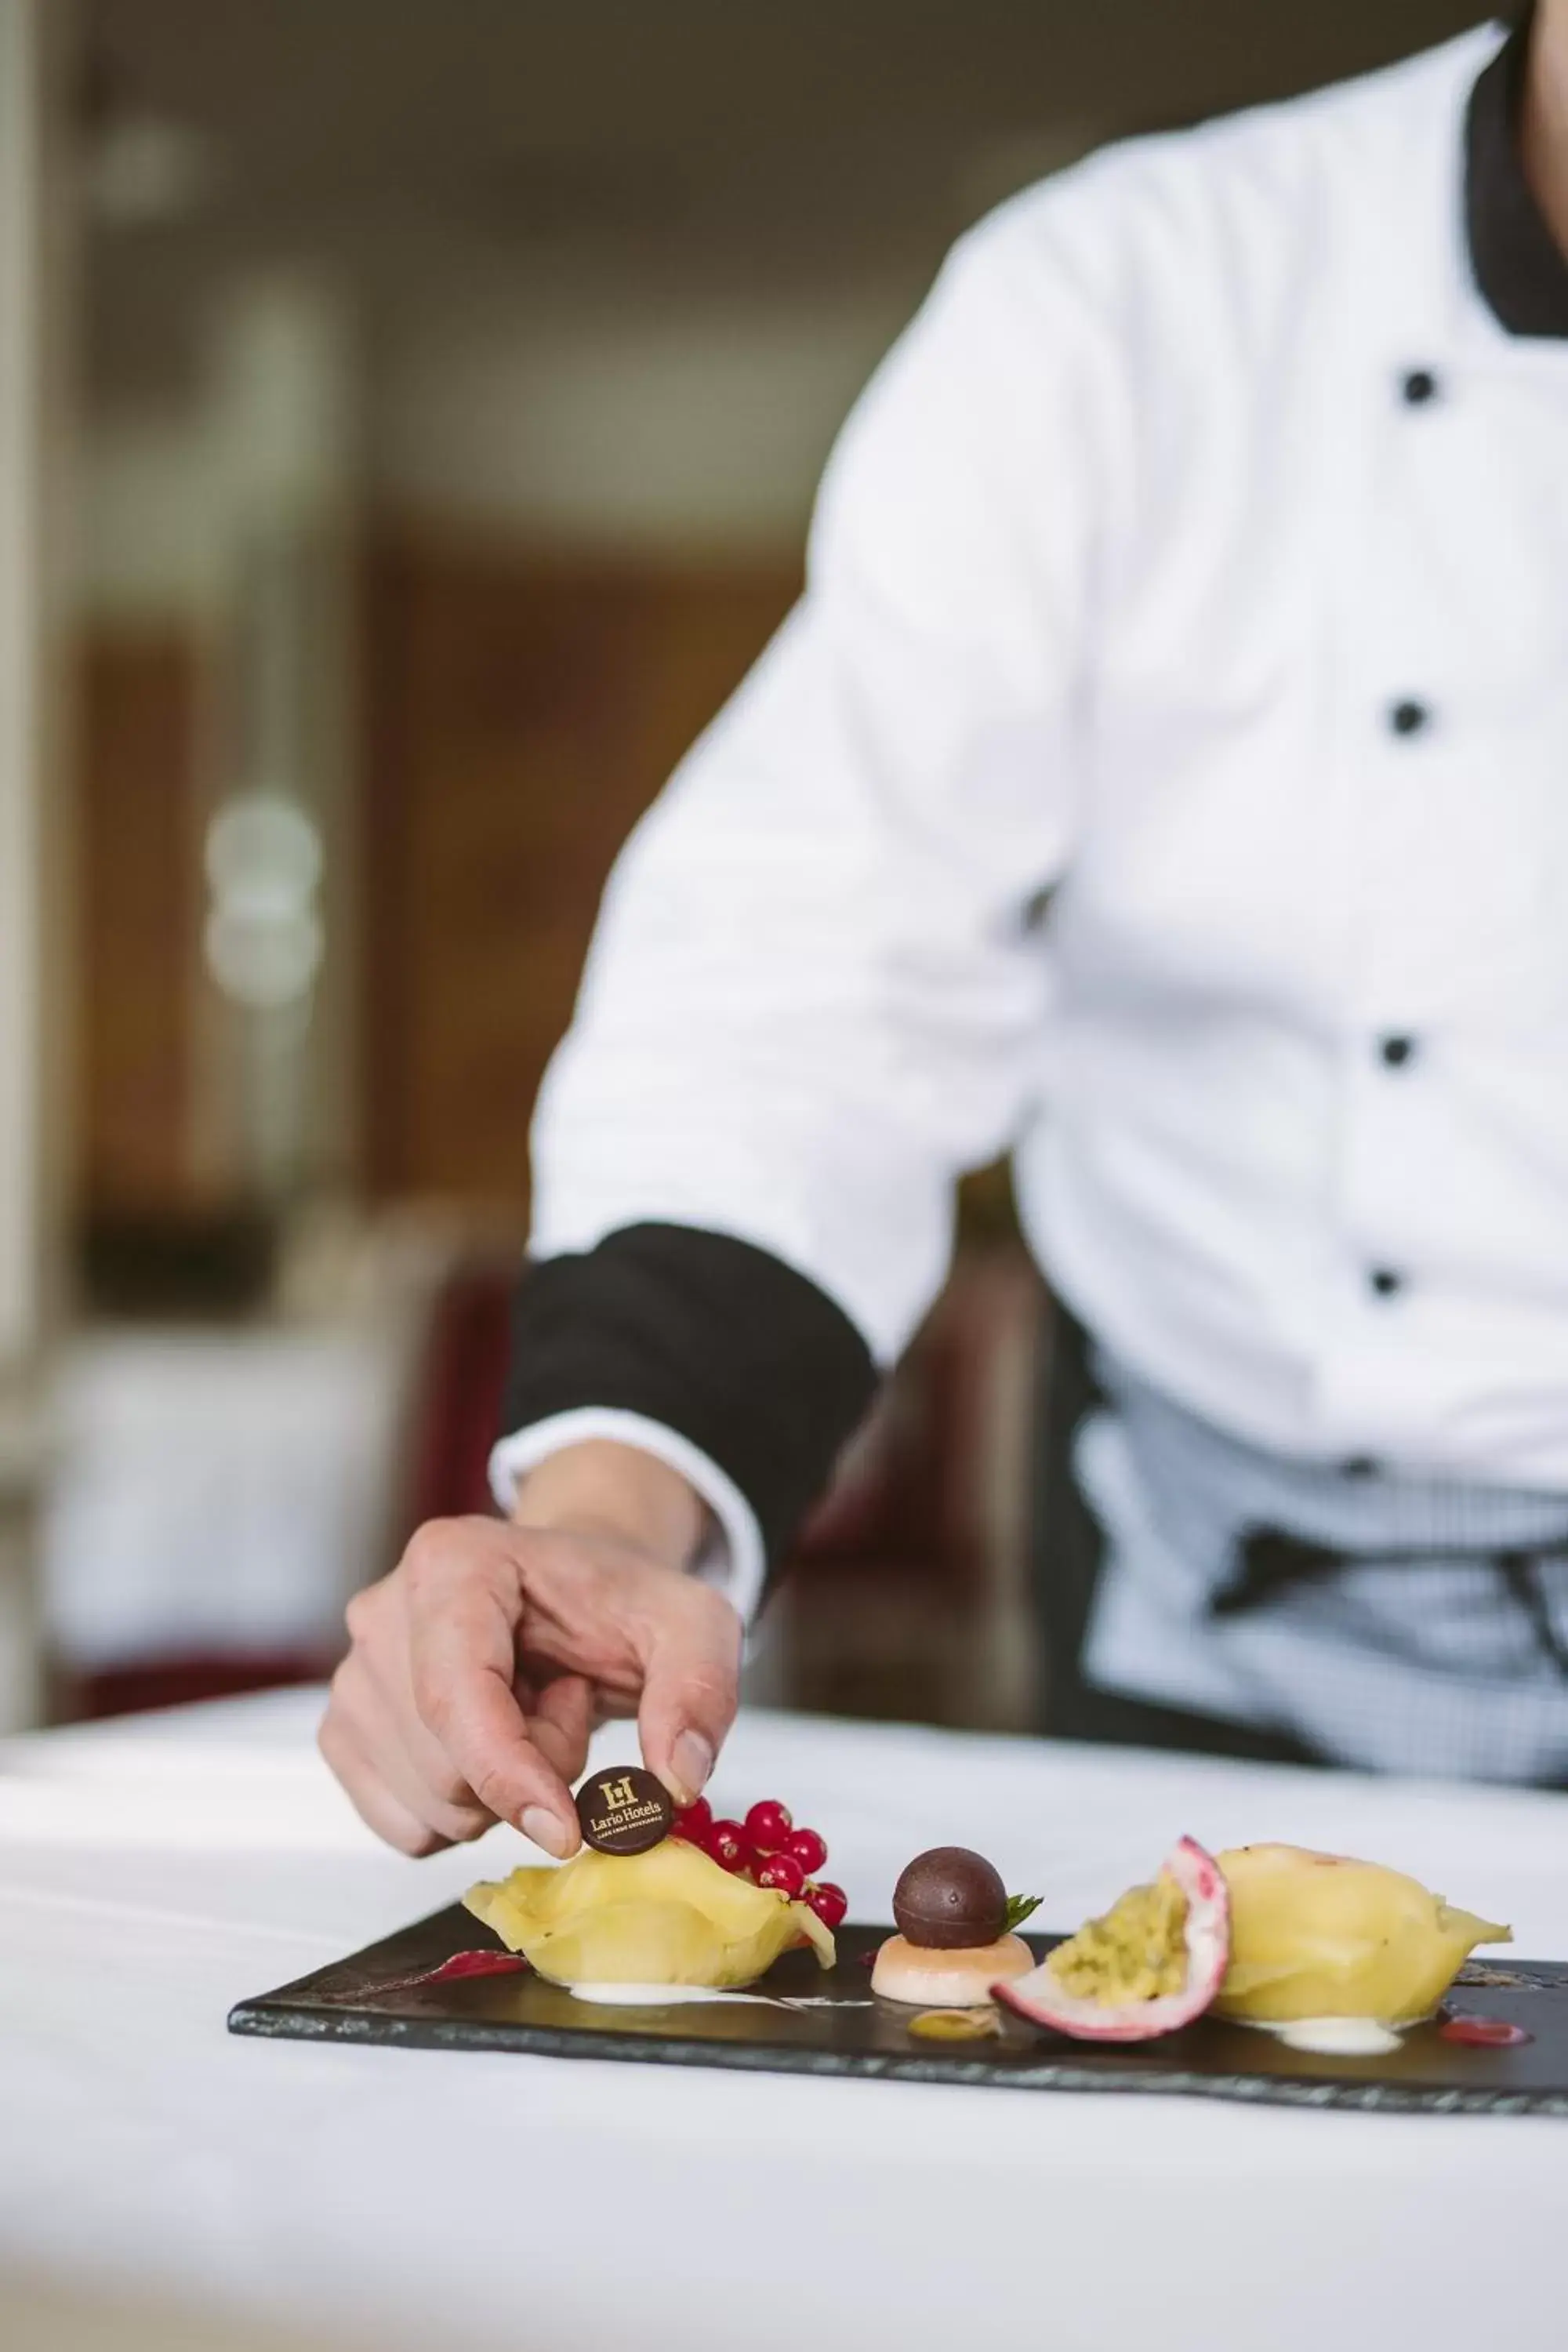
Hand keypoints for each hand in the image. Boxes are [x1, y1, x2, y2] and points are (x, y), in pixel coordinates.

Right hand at [320, 1451, 741, 1858]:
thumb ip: (699, 1693)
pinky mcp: (347, 1732)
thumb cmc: (621, 1601)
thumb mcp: (694, 1626)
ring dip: (501, 1794)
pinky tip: (496, 1751)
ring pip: (425, 1804)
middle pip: (444, 1763)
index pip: (457, 1695)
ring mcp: (354, 1674)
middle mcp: (383, 1610)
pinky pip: (403, 1826)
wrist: (574, 1593)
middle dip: (531, 1770)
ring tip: (536, 1716)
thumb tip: (678, 1780)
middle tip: (573, 1706)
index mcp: (451, 1561)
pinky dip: (464, 1816)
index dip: (510, 1774)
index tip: (571, 1830)